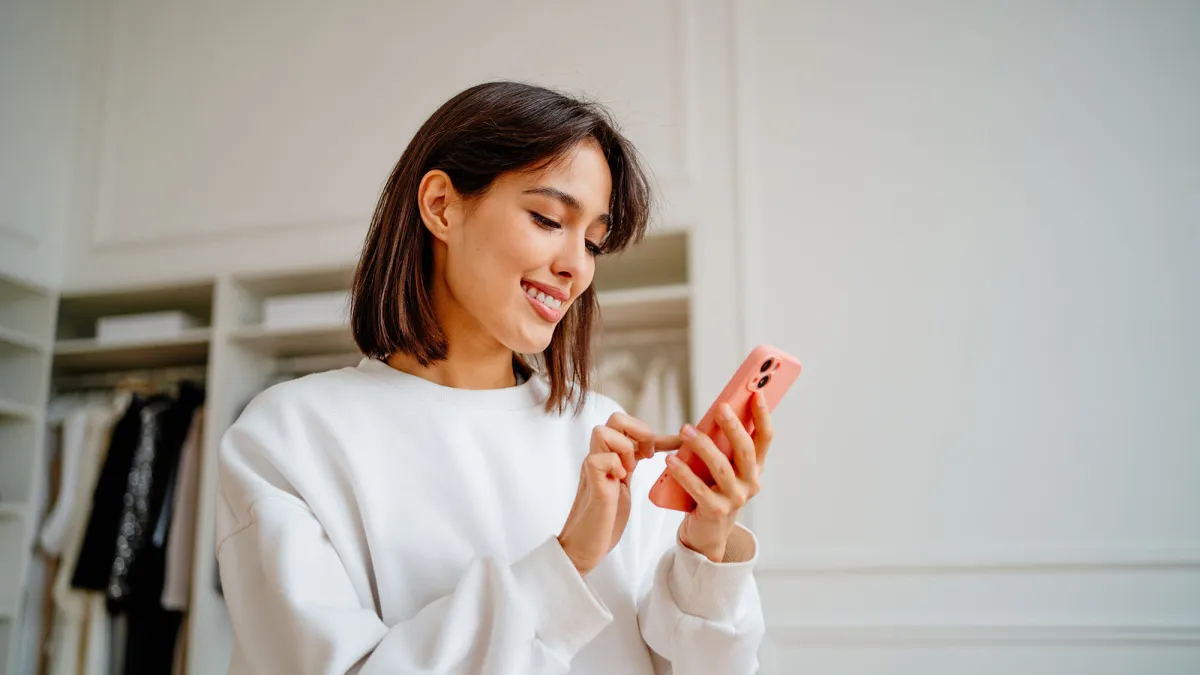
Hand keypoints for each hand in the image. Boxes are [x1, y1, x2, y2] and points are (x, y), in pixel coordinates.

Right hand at [559, 412, 682, 574]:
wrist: (584, 549)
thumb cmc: (605, 520)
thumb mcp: (624, 487)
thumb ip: (631, 467)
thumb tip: (657, 455)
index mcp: (609, 457)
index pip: (629, 428)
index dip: (656, 433)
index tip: (679, 442)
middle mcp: (599, 458)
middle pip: (614, 419)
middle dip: (638, 430)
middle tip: (649, 455)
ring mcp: (593, 471)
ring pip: (602, 432)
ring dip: (624, 446)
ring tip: (632, 468)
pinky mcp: (592, 486)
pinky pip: (597, 460)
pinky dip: (613, 465)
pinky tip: (621, 480)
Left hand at [666, 391, 773, 562]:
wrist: (708, 531)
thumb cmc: (713, 489)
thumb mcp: (723, 466)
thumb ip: (724, 445)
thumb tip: (716, 412)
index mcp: (755, 468)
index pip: (765, 438)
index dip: (763, 416)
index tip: (757, 393)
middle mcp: (751, 483)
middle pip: (745, 451)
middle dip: (734, 427)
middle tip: (720, 408)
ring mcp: (736, 499)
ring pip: (721, 468)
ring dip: (702, 446)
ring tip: (685, 430)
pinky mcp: (716, 511)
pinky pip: (699, 489)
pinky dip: (684, 473)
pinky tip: (671, 461)